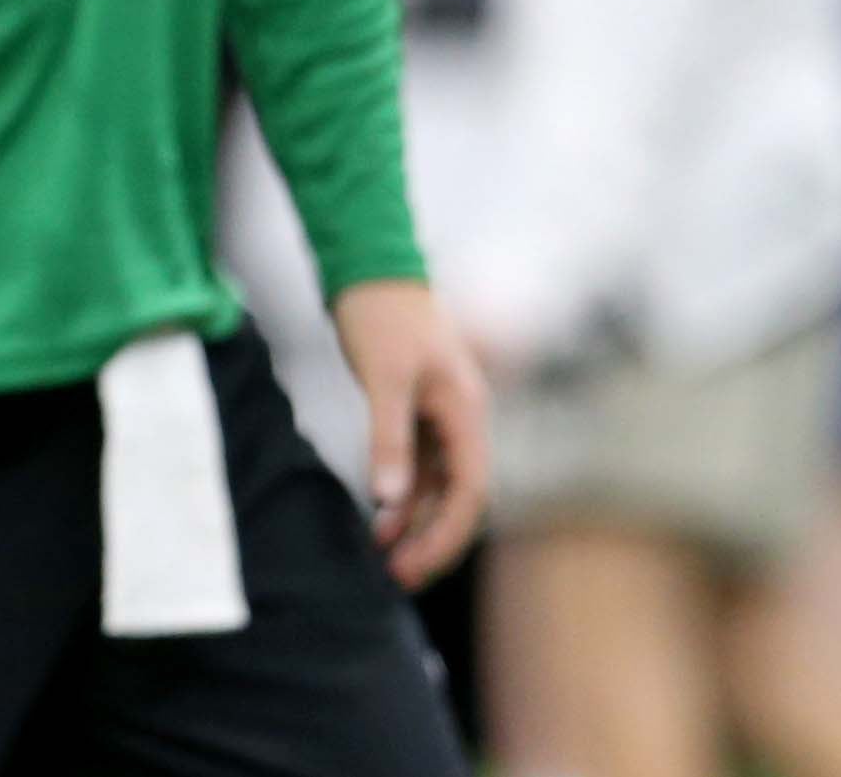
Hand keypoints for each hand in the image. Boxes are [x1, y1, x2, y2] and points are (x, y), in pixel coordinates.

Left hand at [332, 277, 489, 589]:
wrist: (370, 264)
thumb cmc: (382, 316)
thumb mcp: (383, 379)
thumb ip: (387, 438)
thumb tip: (386, 499)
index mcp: (468, 414)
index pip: (469, 493)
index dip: (445, 536)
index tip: (412, 567)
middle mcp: (462, 419)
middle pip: (458, 496)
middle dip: (430, 538)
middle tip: (396, 576)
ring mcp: (441, 415)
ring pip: (436, 482)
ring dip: (412, 518)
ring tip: (382, 553)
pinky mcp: (416, 408)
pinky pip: (417, 463)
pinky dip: (400, 490)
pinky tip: (379, 514)